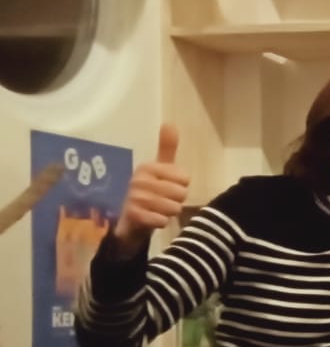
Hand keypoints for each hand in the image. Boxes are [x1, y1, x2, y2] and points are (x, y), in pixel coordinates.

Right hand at [111, 124, 188, 256]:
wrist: (129, 221)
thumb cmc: (150, 193)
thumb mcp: (159, 170)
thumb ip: (166, 149)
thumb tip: (170, 123)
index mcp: (147, 167)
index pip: (185, 178)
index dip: (181, 186)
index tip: (167, 187)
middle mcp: (139, 180)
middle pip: (181, 193)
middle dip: (176, 201)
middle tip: (163, 201)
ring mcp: (134, 197)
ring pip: (173, 208)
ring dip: (169, 212)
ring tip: (157, 210)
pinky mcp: (133, 215)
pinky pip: (162, 220)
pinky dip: (161, 222)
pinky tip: (152, 219)